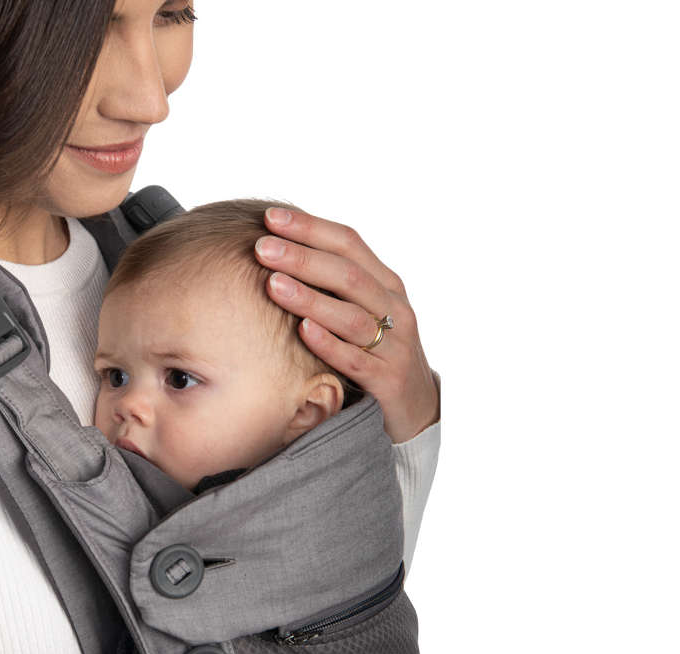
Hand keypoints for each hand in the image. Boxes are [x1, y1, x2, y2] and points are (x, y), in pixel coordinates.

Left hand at [256, 206, 439, 442]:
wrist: (417, 408)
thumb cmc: (377, 355)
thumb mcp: (364, 314)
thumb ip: (335, 288)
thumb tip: (282, 252)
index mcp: (387, 285)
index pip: (349, 244)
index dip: (311, 228)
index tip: (271, 218)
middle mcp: (396, 309)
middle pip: (348, 275)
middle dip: (303, 258)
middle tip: (262, 248)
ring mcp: (395, 345)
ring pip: (351, 316)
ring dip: (310, 297)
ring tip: (273, 285)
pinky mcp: (389, 380)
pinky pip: (356, 360)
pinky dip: (329, 344)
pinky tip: (303, 331)